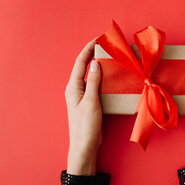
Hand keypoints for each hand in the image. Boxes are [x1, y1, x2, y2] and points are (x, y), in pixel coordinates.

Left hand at [64, 38, 101, 174]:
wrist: (85, 145)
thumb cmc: (85, 126)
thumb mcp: (91, 102)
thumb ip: (93, 82)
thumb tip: (95, 63)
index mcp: (73, 86)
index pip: (80, 62)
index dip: (88, 48)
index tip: (98, 39)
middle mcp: (76, 88)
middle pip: (84, 66)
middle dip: (93, 54)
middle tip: (106, 46)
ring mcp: (82, 95)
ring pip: (90, 75)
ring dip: (99, 65)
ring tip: (110, 58)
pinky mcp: (89, 102)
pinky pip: (95, 85)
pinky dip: (102, 78)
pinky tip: (110, 77)